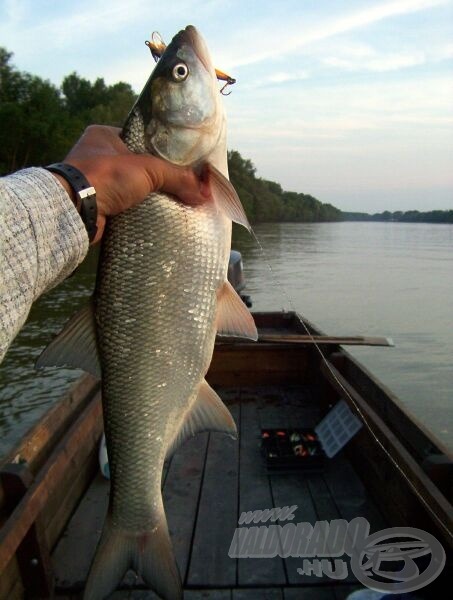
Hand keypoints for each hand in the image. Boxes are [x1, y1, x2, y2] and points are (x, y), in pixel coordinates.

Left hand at [57, 125, 209, 243]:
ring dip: (152, 197)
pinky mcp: (100, 206)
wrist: (74, 210)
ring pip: (135, 188)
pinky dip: (142, 212)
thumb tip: (204, 193)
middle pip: (141, 166)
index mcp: (105, 136)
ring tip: (177, 202)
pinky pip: (128, 207)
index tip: (184, 163)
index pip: (142, 140)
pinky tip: (160, 216)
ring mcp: (98, 182)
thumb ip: (177, 176)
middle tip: (184, 186)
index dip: (164, 151)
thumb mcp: (147, 168)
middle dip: (161, 178)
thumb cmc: (106, 176)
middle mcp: (99, 156)